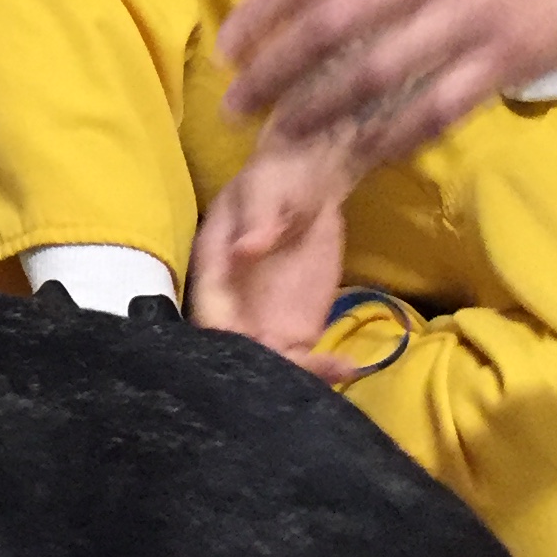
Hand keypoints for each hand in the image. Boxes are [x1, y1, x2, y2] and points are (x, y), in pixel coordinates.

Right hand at [187, 136, 359, 378]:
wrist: (310, 180)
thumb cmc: (275, 179)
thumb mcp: (263, 191)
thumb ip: (255, 220)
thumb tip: (246, 249)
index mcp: (212, 274)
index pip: (209, 318)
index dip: (224, 340)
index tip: (252, 347)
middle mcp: (232, 307)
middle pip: (236, 353)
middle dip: (260, 373)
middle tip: (298, 371)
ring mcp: (264, 322)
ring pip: (269, 366)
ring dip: (293, 378)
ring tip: (333, 369)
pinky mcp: (296, 328)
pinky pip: (302, 360)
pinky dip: (321, 370)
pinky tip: (348, 366)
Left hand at [213, 0, 556, 164]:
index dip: (264, 9)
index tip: (229, 47)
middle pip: (335, 23)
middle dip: (277, 70)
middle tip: (237, 106)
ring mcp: (470, 11)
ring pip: (378, 70)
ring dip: (322, 110)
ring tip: (283, 137)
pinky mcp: (507, 56)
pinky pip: (438, 105)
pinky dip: (395, 135)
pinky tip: (362, 155)